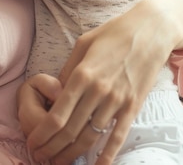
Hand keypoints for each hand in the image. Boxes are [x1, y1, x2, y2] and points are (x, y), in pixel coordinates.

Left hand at [25, 0, 182, 164]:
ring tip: (59, 162)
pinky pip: (118, 137)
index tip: (32, 142)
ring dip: (73, 154)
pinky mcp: (133, 106)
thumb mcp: (84, 43)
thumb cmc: (114, 33)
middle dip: (52, 148)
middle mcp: (97, 91)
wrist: (150, 31)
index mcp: (82, 74)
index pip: (57, 115)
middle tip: (40, 157)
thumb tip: (56, 90)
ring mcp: (116, 101)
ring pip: (91, 137)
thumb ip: (69, 69)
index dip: (42, 134)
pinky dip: (107, 156)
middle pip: (70, 130)